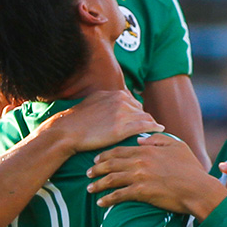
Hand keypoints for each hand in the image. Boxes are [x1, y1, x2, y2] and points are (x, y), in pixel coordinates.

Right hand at [45, 90, 161, 152]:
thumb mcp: (95, 101)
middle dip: (145, 119)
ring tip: (155, 133)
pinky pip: (145, 126)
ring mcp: (122, 114)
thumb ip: (109, 100)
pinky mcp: (122, 128)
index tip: (140, 121)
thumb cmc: (79, 119)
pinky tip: (159, 131)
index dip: (137, 113)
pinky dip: (154, 128)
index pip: (134, 103)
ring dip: (150, 125)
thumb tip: (118, 102)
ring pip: (145, 118)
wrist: (67, 130)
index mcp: (115, 94)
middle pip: (141, 110)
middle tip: (150, 129)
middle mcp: (121, 100)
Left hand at [86, 133, 226, 217]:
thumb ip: (158, 139)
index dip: (105, 155)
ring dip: (98, 184)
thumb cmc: (191, 168)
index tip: (96, 159)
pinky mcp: (141, 192)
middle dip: (96, 169)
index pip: (120, 151)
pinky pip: (119, 195)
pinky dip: (108, 199)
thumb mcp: (178, 146)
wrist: (198, 189)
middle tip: (87, 174)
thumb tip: (140, 141)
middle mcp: (140, 162)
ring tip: (89, 189)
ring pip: (111, 179)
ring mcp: (140, 177)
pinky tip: (101, 203)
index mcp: (147, 150)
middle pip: (111, 164)